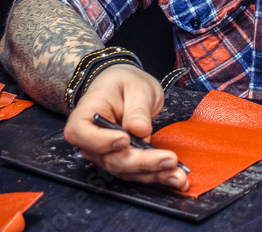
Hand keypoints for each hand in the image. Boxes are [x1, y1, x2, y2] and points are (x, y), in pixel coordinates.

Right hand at [63, 64, 189, 189]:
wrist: (127, 89)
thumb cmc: (125, 83)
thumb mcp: (135, 87)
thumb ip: (137, 108)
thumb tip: (140, 130)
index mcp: (85, 115)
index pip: (82, 134)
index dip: (101, 141)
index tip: (125, 139)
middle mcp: (91, 141)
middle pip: (111, 159)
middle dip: (142, 162)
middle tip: (169, 160)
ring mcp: (106, 155)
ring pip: (127, 171)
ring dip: (154, 175)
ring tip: (179, 175)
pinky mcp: (123, 162)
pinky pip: (138, 173)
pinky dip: (158, 176)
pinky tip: (176, 178)